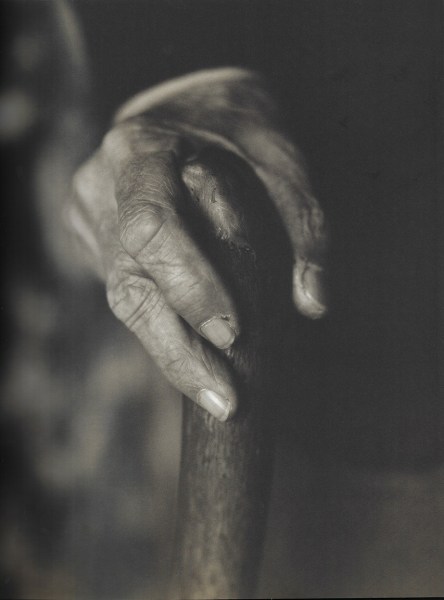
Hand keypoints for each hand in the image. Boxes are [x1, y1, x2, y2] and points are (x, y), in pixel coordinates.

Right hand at [68, 70, 327, 420]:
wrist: (187, 112)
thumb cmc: (239, 136)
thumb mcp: (281, 161)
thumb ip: (304, 227)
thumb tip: (313, 304)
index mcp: (140, 150)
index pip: (152, 226)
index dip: (189, 285)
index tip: (234, 334)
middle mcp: (101, 186)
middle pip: (129, 285)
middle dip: (178, 351)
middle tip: (226, 401)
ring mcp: (88, 216)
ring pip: (124, 302)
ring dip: (172, 354)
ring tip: (217, 396)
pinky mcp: (91, 240)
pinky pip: (127, 295)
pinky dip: (164, 328)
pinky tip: (195, 355)